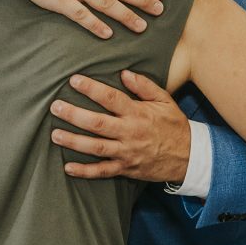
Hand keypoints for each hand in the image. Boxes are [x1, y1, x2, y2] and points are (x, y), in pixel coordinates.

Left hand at [50, 71, 189, 181]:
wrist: (191, 157)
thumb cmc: (174, 125)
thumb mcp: (165, 101)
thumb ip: (144, 86)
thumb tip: (124, 73)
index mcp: (138, 114)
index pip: (111, 98)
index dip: (91, 89)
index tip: (74, 80)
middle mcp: (130, 133)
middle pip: (98, 124)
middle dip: (74, 115)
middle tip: (55, 107)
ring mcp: (127, 153)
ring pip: (96, 148)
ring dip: (74, 142)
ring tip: (55, 135)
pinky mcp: (126, 169)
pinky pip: (103, 171)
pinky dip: (85, 171)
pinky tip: (68, 167)